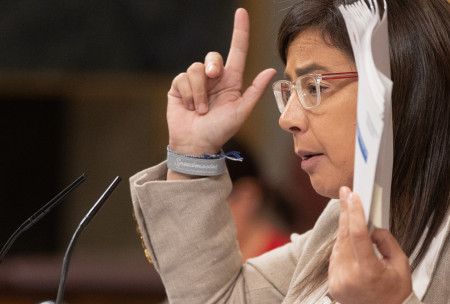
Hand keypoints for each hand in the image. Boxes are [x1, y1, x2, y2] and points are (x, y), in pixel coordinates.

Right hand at [166, 8, 276, 161]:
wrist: (197, 145)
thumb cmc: (220, 131)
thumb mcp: (241, 112)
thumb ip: (254, 91)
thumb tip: (270, 72)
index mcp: (231, 81)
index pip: (237, 51)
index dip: (239, 32)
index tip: (241, 12)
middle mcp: (214, 79)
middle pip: (213, 56)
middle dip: (213, 66)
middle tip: (213, 80)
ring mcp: (196, 82)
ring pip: (197, 68)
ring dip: (200, 92)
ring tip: (202, 109)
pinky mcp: (179, 87)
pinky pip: (183, 78)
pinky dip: (189, 94)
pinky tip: (190, 108)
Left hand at [328, 187, 412, 303]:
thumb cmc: (398, 293)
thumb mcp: (400, 264)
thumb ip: (385, 241)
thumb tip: (372, 225)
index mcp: (368, 272)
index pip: (357, 235)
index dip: (354, 212)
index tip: (352, 195)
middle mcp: (348, 277)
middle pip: (344, 237)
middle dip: (346, 214)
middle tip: (346, 194)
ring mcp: (337, 283)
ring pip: (337, 247)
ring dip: (344, 230)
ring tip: (351, 213)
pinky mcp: (332, 287)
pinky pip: (335, 259)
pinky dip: (341, 247)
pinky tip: (349, 238)